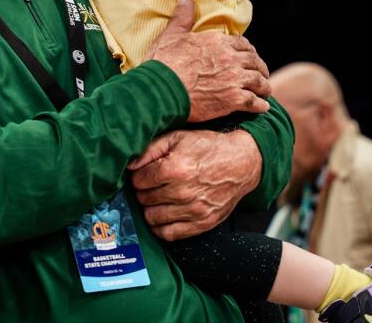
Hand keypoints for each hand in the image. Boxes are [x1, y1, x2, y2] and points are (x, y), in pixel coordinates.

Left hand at [128, 129, 261, 239]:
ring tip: (159, 198)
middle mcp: (183, 192)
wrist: (241, 163)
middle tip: (153, 185)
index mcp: (175, 168)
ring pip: (152, 218)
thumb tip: (130, 164)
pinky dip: (161, 227)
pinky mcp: (202, 224)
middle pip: (144, 199)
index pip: (139, 181)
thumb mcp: (178, 137)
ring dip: (151, 208)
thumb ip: (151, 149)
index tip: (145, 174)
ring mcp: (193, 210)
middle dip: (144, 191)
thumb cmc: (208, 148)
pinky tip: (164, 214)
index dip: (139, 176)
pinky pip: (169, 234)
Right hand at [145, 0, 269, 121]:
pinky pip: (255, 102)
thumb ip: (183, 16)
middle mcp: (230, 58)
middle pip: (254, 61)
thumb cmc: (163, 62)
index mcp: (217, 42)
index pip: (242, 44)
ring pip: (259, 81)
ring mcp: (234, 79)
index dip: (248, 50)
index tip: (249, 56)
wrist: (161, 90)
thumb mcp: (172, 35)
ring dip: (264, 86)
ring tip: (265, 91)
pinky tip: (262, 107)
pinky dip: (261, 105)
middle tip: (262, 74)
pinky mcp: (233, 100)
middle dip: (260, 68)